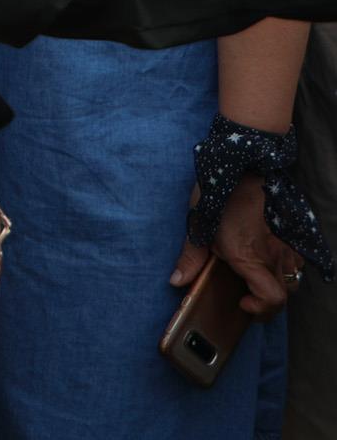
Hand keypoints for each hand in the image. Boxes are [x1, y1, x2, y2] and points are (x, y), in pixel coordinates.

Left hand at [173, 178, 303, 316]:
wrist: (242, 165)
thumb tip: (176, 282)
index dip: (260, 309)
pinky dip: (286, 267)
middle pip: (285, 294)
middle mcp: (274, 254)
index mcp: (249, 256)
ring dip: (278, 285)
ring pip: (293, 278)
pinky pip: (297, 260)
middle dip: (268, 303)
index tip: (242, 302)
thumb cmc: (217, 194)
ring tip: (257, 278)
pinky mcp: (293, 234)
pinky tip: (268, 259)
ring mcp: (287, 244)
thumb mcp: (197, 225)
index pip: (272, 298)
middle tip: (248, 296)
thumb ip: (190, 257)